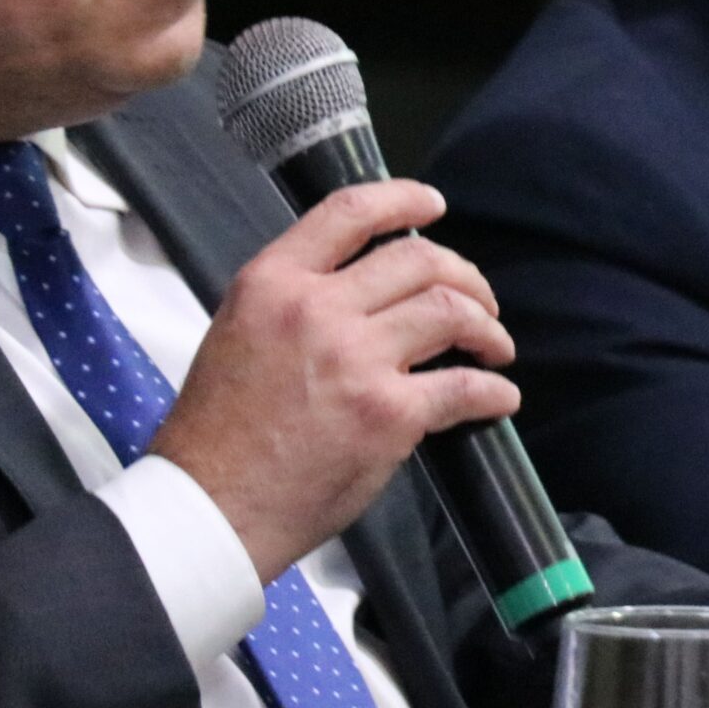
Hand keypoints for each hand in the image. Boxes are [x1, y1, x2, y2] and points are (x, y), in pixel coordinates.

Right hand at [153, 180, 520, 579]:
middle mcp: (316, 309)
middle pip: (418, 260)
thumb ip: (296, 300)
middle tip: (480, 300)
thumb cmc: (217, 434)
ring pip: (450, 312)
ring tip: (494, 346)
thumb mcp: (238, 333)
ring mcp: (355, 359)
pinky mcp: (388, 413)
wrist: (209, 508)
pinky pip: (463, 386)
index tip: (434, 204)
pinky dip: (492, 390)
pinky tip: (499, 396)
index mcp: (273, 283)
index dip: (403, 200)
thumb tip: (362, 291)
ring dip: (486, 327)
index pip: (350, 212)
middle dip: (464, 276)